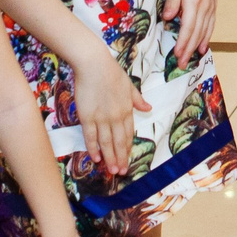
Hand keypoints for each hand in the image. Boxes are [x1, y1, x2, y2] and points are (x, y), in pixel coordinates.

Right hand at [70, 49, 150, 175]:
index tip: (127, 160)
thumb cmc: (111, 72)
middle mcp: (116, 117)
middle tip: (121, 172)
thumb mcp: (129, 85)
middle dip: (120, 158)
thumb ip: (137, 99)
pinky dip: (93, 148)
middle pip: (118, 142)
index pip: (128, 134)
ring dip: (110, 157)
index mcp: (127, 109)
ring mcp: (101, 118)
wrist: (94, 64)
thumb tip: (148, 108)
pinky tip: (96, 158)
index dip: (127, 148)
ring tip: (112, 171)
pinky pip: (90, 136)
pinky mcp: (87, 116)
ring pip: (106, 142)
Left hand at [163, 0, 217, 58]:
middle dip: (189, 50)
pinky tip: (203, 46)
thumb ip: (171, 1)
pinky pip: (210, 25)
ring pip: (205, 31)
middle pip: (197, 33)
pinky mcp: (213, 5)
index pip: (188, 27)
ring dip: (197, 46)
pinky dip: (207, 37)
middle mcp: (205, 6)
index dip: (183, 43)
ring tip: (191, 59)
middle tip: (181, 65)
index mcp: (194, 1)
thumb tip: (167, 19)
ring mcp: (211, 6)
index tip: (177, 55)